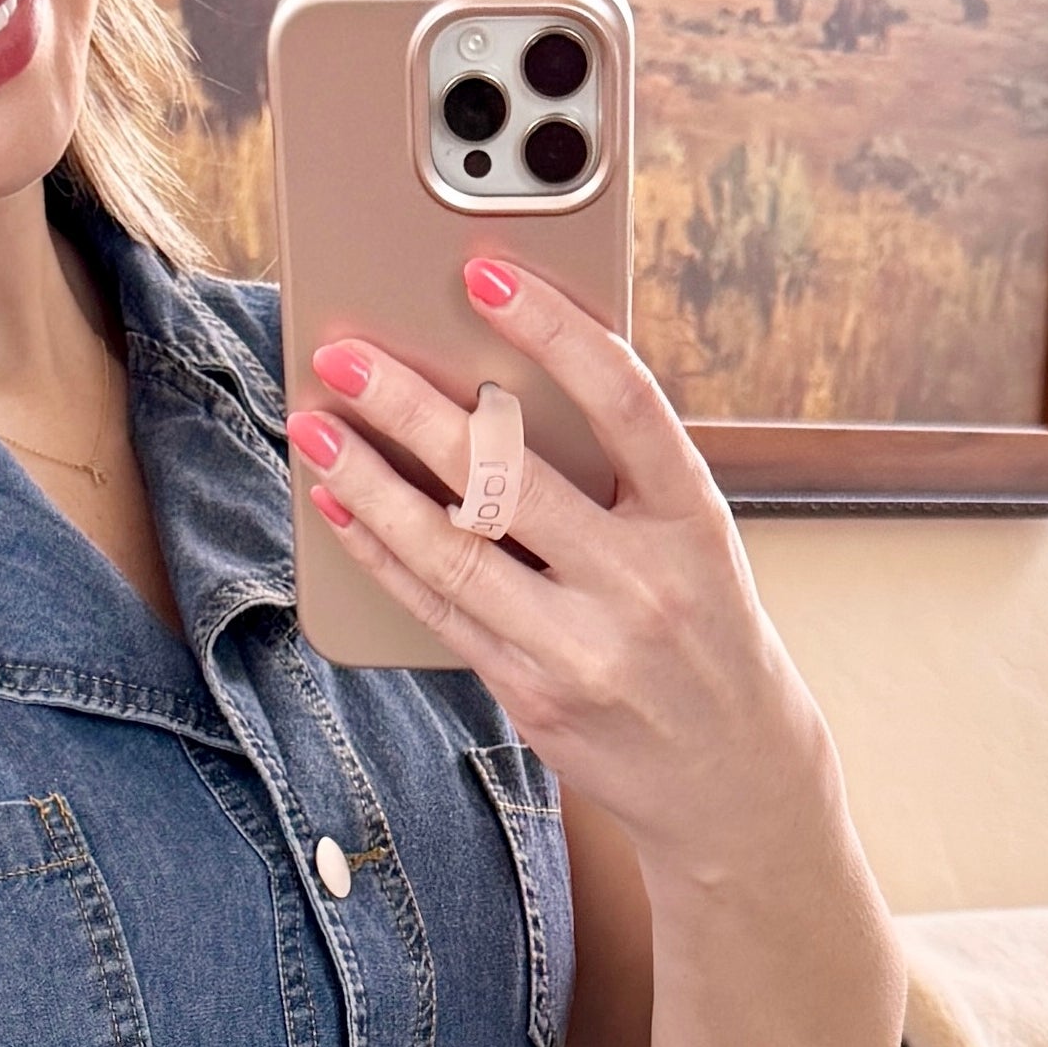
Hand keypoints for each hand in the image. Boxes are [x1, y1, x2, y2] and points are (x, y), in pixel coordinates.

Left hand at [285, 260, 844, 902]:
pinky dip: (382, 553)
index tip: (480, 273)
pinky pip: (438, 611)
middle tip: (344, 354)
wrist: (731, 773)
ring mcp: (584, 647)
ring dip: (371, 482)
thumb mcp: (693, 540)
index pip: (624, 401)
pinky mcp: (533, 696)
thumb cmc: (701, 625)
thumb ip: (617, 473)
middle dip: (415, 407)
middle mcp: (642, 582)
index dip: (551, 329)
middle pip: (510, 476)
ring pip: (455, 549)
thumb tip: (493, 388)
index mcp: (694, 518)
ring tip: (316, 427)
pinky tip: (340, 506)